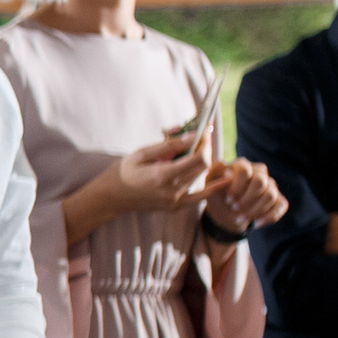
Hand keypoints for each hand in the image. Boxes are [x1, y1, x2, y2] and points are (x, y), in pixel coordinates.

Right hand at [85, 130, 211, 215]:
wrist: (112, 196)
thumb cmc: (124, 171)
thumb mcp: (142, 153)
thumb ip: (169, 145)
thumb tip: (193, 135)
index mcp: (162, 175)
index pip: (197, 158)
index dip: (204, 143)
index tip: (203, 132)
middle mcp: (171, 190)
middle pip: (201, 166)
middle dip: (204, 149)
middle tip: (201, 137)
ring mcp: (174, 200)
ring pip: (199, 177)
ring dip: (201, 162)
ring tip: (194, 149)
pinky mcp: (174, 206)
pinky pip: (198, 197)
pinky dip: (212, 189)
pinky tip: (225, 181)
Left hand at [201, 159, 286, 235]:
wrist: (225, 214)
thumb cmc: (217, 197)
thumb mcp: (208, 187)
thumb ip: (213, 174)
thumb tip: (223, 165)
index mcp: (242, 166)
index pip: (244, 171)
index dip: (237, 187)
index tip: (228, 200)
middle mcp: (259, 172)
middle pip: (260, 181)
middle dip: (246, 199)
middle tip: (234, 208)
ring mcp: (270, 185)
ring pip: (270, 195)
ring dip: (254, 210)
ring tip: (240, 219)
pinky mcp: (278, 198)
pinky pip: (281, 205)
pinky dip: (268, 216)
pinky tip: (255, 223)